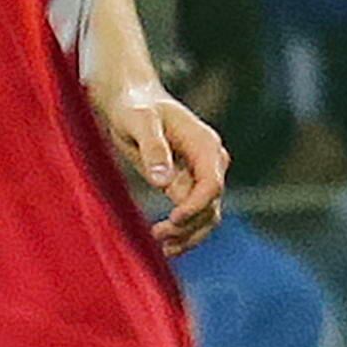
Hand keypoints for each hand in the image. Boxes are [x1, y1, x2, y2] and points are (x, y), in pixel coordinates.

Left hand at [103, 79, 230, 254]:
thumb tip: (163, 182)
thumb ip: (153, 149)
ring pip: (207, 214)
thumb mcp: (139, 122)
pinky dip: (184, 230)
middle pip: (213, 204)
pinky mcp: (188, 183)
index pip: (212, 184)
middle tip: (158, 237)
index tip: (174, 219)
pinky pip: (194, 212)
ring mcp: (202, 174)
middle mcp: (211, 161)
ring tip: (162, 248)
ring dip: (189, 235)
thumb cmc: (134, 107)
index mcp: (205, 145)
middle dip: (190, 226)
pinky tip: (165, 244)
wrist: (133, 99)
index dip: (196, 205)